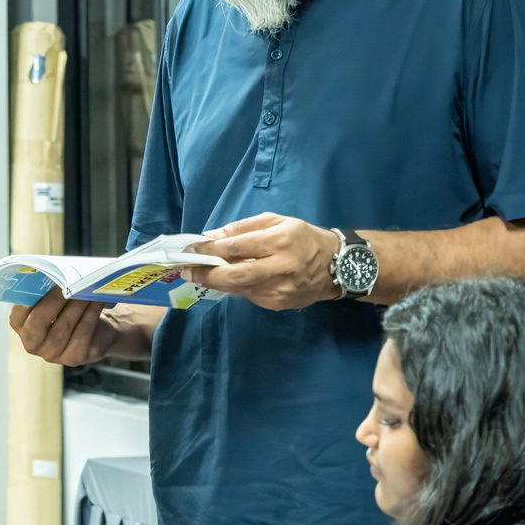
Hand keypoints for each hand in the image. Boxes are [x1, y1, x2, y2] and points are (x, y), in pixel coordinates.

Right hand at [9, 290, 119, 365]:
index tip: (40, 282)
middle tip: (67, 283)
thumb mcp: (54, 301)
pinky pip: (82, 332)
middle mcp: (33, 345)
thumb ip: (45, 292)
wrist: (98, 332)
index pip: (17, 316)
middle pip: (39, 321)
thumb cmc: (70, 310)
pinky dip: (90, 313)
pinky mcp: (75, 357)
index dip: (27, 300)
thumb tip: (50, 274)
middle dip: (54, 299)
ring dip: (76, 303)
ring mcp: (53, 354)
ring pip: (64, 326)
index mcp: (22, 329)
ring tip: (85, 287)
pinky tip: (96, 300)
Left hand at [186, 213, 342, 310]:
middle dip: (206, 273)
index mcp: (280, 240)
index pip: (236, 246)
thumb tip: (212, 235)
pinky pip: (249, 295)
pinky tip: (228, 279)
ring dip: (216, 282)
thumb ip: (243, 227)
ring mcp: (280, 289)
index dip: (209, 249)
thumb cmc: (304, 238)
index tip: (190, 249)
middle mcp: (280, 267)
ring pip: (238, 289)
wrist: (338, 266)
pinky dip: (235, 287)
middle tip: (186, 270)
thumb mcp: (277, 221)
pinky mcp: (279, 303)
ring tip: (199, 274)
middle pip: (234, 275)